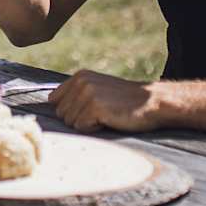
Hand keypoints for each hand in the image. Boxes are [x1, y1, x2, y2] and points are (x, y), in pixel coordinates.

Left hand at [49, 70, 165, 132]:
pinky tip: (109, 120)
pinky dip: (95, 128)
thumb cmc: (126, 101)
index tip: (88, 111)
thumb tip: (52, 104)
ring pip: (71, 122)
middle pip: (61, 114)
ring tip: (106, 116)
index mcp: (80, 76)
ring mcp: (88, 93)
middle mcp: (81, 82)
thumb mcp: (98, 89)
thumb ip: (76, 94)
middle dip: (79, 119)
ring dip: (88, 124)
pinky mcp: (95, 106)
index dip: (70, 111)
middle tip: (102, 113)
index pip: (55, 101)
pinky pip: (82, 127)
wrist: (152, 102)